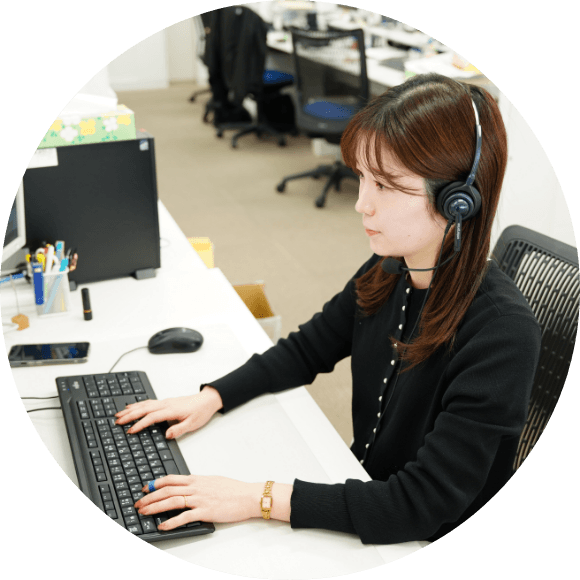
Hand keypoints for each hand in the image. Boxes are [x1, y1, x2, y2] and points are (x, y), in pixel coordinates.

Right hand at [115, 386, 222, 438]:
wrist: (207, 400)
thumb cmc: (201, 411)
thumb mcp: (193, 424)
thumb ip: (179, 429)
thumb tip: (167, 435)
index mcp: (171, 410)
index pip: (152, 417)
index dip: (140, 424)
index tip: (130, 431)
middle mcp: (166, 404)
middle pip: (144, 409)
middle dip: (129, 415)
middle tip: (117, 422)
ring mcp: (165, 402)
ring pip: (144, 404)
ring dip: (131, 409)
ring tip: (119, 414)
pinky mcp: (166, 402)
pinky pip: (148, 402)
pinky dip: (138, 404)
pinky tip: (132, 406)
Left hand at [135, 475, 262, 528]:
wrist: (248, 496)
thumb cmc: (233, 490)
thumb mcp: (213, 481)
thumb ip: (199, 484)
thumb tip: (188, 487)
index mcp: (197, 479)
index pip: (171, 479)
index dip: (155, 483)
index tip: (145, 488)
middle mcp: (196, 487)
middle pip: (167, 489)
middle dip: (150, 496)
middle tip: (138, 503)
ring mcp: (200, 499)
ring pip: (172, 500)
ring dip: (155, 507)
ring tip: (144, 512)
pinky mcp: (205, 511)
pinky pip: (184, 516)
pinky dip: (171, 521)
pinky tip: (162, 526)